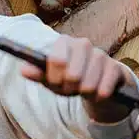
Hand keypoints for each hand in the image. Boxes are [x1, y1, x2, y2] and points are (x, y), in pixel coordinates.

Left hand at [21, 35, 135, 111]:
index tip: (55, 82)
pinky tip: (97, 92)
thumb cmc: (68, 79)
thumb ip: (37, 73)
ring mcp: (101, 54)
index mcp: (64, 42)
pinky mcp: (115, 67)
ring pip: (88, 85)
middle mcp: (83, 44)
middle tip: (70, 88)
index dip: (54, 77)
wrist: (96, 84)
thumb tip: (23, 70)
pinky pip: (104, 90)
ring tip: (83, 89)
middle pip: (72, 75)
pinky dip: (98, 97)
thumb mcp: (51, 77)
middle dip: (70, 88)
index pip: (57, 60)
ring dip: (84, 93)